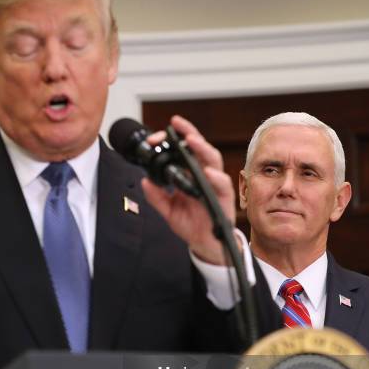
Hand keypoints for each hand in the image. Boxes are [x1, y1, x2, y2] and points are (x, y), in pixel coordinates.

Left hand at [141, 115, 236, 264]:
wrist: (205, 243)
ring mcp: (215, 184)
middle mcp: (204, 175)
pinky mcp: (223, 197)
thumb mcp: (168, 210)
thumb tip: (145, 181)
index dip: (172, 140)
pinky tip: (207, 172)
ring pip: (213, 159)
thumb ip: (156, 196)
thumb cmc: (191, 223)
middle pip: (199, 147)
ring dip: (202, 148)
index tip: (156, 138)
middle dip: (188, 133)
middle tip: (175, 125)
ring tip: (191, 140)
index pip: (183, 150)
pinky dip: (215, 177)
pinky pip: (222, 184)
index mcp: (191, 174)